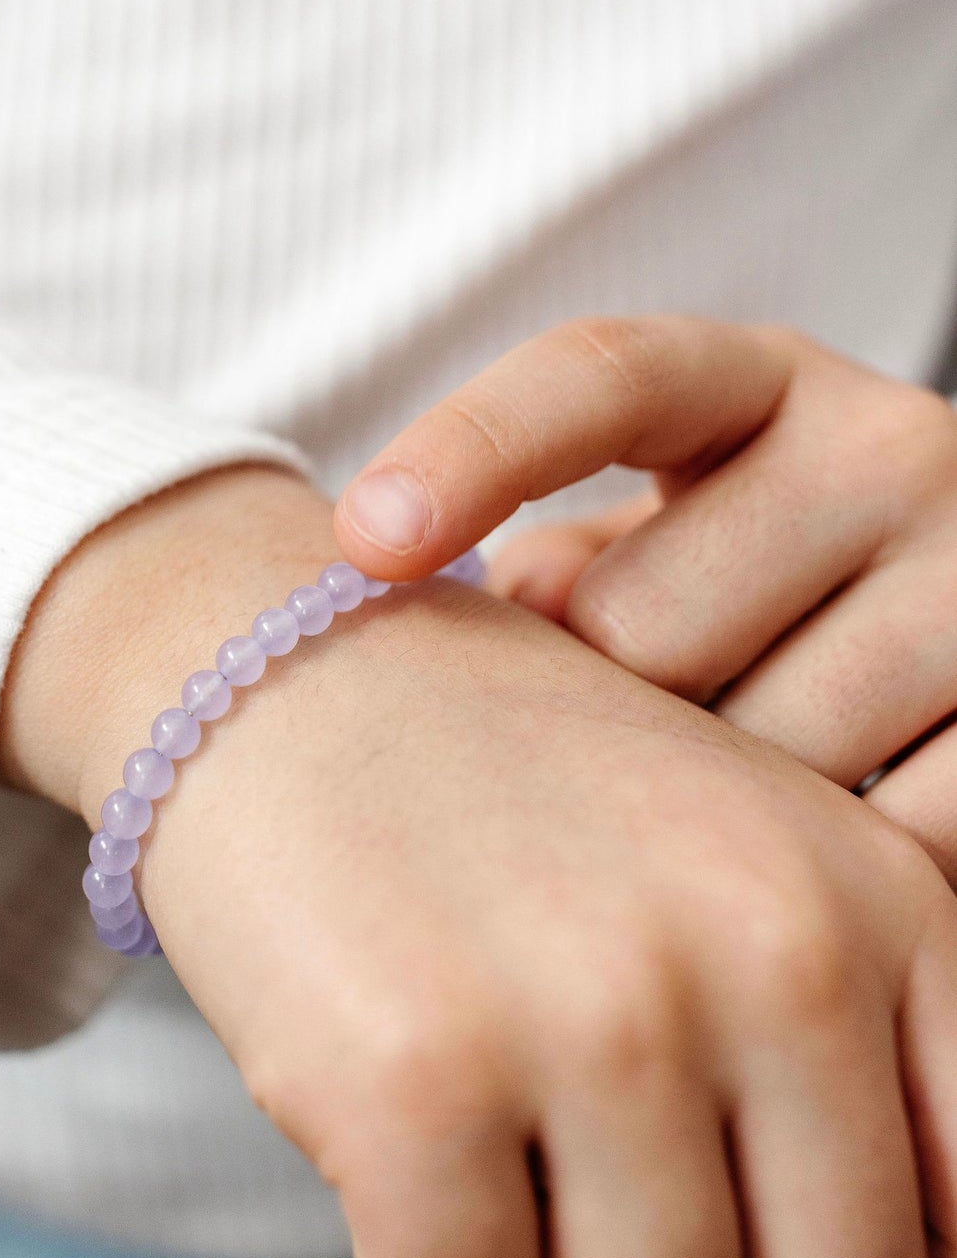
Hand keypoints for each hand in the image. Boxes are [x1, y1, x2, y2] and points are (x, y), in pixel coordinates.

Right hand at [0, 463, 956, 1257]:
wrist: (285, 670)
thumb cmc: (526, 801)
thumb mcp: (746, 869)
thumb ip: (863, 1070)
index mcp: (879, 902)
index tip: (761, 1214)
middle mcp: (772, 954)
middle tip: (603, 1159)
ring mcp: (598, 1016)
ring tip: (498, 1110)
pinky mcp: (418, 1078)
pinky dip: (420, 1252)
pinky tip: (394, 1102)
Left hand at [331, 316, 956, 873]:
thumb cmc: (771, 605)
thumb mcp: (670, 542)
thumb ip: (566, 574)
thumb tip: (482, 637)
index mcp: (762, 383)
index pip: (600, 378)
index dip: (473, 449)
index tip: (365, 539)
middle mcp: (891, 448)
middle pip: (641, 624)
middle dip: (613, 707)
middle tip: (666, 713)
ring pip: (752, 760)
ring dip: (717, 808)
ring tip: (761, 769)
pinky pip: (880, 847)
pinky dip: (833, 879)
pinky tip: (838, 845)